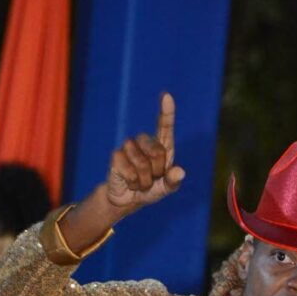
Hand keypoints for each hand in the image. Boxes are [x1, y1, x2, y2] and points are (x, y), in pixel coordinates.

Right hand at [104, 92, 185, 216]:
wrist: (127, 198)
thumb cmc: (151, 190)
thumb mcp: (166, 189)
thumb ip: (173, 181)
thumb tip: (179, 172)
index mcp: (162, 146)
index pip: (165, 126)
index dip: (166, 112)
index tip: (167, 96)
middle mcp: (145, 141)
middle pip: (157, 152)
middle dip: (156, 171)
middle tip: (152, 179)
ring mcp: (129, 146)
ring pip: (142, 163)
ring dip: (144, 180)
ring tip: (140, 181)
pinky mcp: (116, 155)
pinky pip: (129, 171)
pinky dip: (133, 182)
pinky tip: (130, 182)